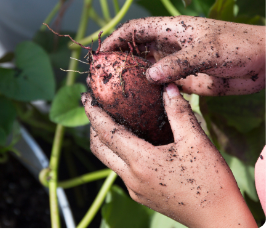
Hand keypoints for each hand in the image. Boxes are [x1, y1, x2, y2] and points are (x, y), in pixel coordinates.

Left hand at [81, 84, 257, 228]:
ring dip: (105, 141)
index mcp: (140, 162)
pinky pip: (122, 171)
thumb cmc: (210, 181)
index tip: (85, 97)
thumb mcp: (196, 141)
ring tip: (112, 122)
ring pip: (109, 160)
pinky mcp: (141, 196)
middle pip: (99, 148)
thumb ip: (178, 111)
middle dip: (93, 126)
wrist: (219, 219)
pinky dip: (119, 153)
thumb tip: (167, 87)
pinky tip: (134, 144)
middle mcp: (131, 177)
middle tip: (96, 108)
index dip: (93, 112)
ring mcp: (134, 189)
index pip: (106, 132)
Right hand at [101, 16, 265, 95]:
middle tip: (101, 77)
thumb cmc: (239, 46)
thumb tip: (149, 76)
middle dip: (118, 60)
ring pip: (146, 69)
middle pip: (136, 50)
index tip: (100, 54)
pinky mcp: (183, 80)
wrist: (263, 63)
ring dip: (131, 78)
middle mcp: (169, 45)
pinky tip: (138, 102)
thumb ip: (177, 63)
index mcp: (171, 29)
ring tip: (114, 92)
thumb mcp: (207, 51)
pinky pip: (160, 85)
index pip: (135, 30)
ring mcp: (175, 64)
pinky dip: (148, 91)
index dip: (115, 39)